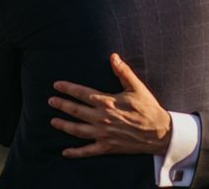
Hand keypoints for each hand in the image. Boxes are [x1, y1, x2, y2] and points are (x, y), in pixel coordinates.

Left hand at [49, 53, 171, 156]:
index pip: (82, 93)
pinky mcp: (107, 146)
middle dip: (61, 105)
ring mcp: (102, 133)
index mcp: (107, 102)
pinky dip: (75, 152)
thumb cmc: (148, 108)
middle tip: (50, 101)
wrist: (159, 132)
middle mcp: (101, 118)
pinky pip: (87, 151)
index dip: (68, 88)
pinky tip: (65, 152)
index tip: (56, 85)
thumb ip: (123, 72)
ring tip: (53, 121)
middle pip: (76, 111)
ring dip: (63, 125)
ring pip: (77, 130)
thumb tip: (113, 57)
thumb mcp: (137, 87)